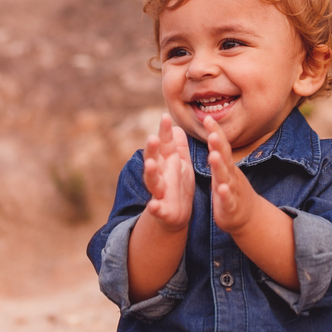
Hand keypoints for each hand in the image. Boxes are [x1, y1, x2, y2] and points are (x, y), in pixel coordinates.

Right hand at [141, 114, 194, 231]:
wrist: (176, 214)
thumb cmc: (178, 185)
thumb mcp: (181, 163)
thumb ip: (178, 146)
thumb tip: (176, 126)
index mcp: (166, 162)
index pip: (164, 144)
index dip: (164, 131)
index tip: (165, 117)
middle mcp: (159, 175)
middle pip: (153, 159)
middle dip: (152, 149)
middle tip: (153, 138)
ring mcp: (159, 192)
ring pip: (152, 181)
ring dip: (150, 173)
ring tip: (150, 164)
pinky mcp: (163, 211)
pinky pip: (157, 209)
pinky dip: (155, 208)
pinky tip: (153, 206)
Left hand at [205, 116, 258, 234]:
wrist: (248, 217)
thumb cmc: (230, 190)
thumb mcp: (224, 170)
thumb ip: (218, 153)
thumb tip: (212, 132)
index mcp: (226, 166)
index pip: (221, 146)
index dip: (215, 132)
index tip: (208, 118)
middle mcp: (230, 175)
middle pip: (225, 157)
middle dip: (218, 144)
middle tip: (211, 132)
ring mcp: (232, 190)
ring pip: (225, 177)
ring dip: (220, 167)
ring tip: (214, 156)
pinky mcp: (230, 207)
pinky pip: (227, 200)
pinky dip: (224, 194)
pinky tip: (221, 189)